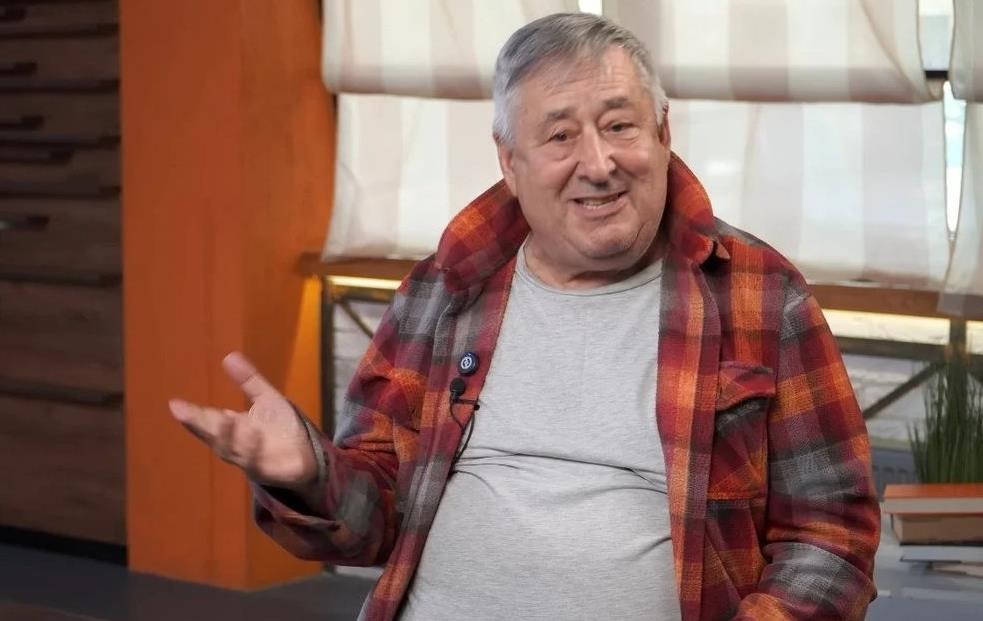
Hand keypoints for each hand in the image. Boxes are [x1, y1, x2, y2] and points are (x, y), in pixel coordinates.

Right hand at [169, 352, 316, 491]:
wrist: (308, 455)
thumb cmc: (281, 428)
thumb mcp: (266, 399)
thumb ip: (249, 381)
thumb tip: (229, 356)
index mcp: (231, 428)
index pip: (206, 420)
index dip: (190, 414)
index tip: (174, 404)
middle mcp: (235, 446)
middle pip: (213, 435)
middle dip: (198, 425)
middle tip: (183, 412)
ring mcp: (249, 460)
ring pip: (232, 451)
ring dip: (227, 436)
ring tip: (225, 418)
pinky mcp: (268, 471)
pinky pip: (256, 463)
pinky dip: (252, 450)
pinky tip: (253, 435)